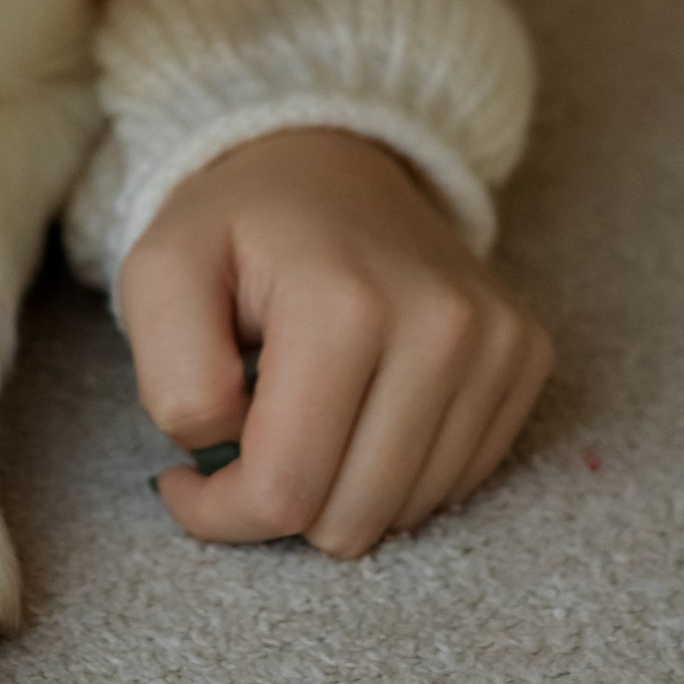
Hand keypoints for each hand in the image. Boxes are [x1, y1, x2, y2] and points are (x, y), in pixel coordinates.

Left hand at [116, 127, 551, 558]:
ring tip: (308, 405)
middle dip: (282, 498)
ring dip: (342, 484)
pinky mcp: (525, 357)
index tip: (187, 477)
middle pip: (350, 520)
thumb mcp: (158, 272)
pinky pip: (456, 485)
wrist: (330, 162)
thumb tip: (223, 457)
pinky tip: (363, 405)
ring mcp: (497, 341)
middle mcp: (440, 324)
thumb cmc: (236, 227)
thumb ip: (170, 377)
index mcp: (342, 303)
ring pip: (408, 515)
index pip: (284, 491)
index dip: (221, 510)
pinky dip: (397, 470)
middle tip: (251, 431)